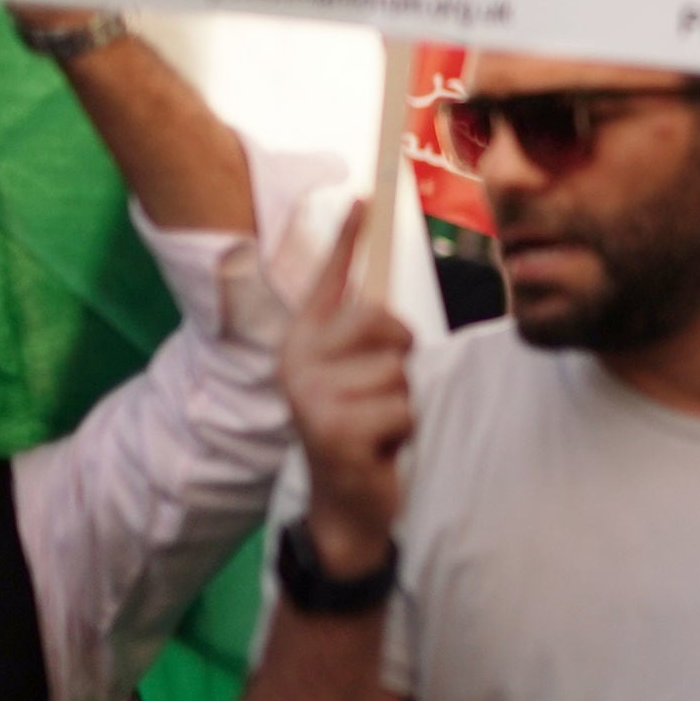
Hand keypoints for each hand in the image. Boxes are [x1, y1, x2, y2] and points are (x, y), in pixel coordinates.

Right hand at [281, 202, 413, 577]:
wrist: (345, 506)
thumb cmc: (359, 431)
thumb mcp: (360, 377)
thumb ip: (365, 338)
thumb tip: (381, 295)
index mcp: (302, 341)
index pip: (329, 279)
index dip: (347, 237)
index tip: (365, 194)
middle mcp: (296, 360)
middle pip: (382, 322)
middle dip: (399, 358)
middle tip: (379, 394)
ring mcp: (310, 394)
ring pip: (399, 371)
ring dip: (402, 404)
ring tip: (376, 427)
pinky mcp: (332, 427)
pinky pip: (401, 409)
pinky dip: (402, 432)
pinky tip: (376, 449)